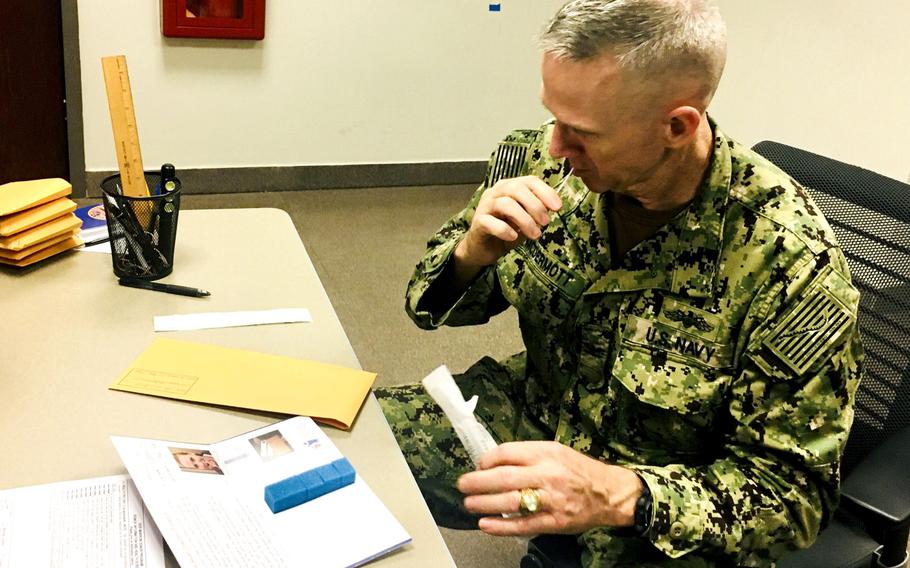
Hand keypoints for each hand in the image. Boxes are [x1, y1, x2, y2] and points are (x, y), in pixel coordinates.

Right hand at [454, 176, 562, 274]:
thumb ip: (537, 212)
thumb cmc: (506, 231)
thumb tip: (552, 208)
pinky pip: (490, 222)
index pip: (529, 181)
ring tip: (535, 234)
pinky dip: (504, 229)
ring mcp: (485, 206)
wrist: (483, 249)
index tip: (558, 207)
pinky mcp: (478, 222)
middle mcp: (496, 192)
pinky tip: (513, 237)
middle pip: (517, 189)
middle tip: (546, 222)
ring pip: (505, 204)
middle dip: (535, 205)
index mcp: (509, 187)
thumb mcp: (526, 220)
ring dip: (524, 219)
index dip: (545, 192)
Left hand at [456, 441, 642, 535]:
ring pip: (511, 501)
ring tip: (469, 504)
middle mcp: (547, 474)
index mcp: (546, 453)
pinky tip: (486, 525)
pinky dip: (502, 526)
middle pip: (504, 477)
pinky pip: (523, 525)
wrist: (609, 493)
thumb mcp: (555, 451)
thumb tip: (495, 462)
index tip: (478, 466)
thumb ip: (527, 455)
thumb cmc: (578, 470)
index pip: (507, 452)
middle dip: (478, 482)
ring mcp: (551, 499)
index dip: (486, 460)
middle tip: (462, 485)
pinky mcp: (554, 522)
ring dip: (484, 503)